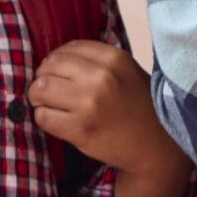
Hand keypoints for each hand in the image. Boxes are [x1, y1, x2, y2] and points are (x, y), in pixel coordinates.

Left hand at [26, 40, 185, 179]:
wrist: (157, 146)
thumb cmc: (138, 107)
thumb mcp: (124, 72)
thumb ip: (95, 61)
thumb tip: (52, 60)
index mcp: (113, 58)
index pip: (66, 49)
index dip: (55, 62)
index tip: (57, 74)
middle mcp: (101, 77)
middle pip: (49, 66)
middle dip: (42, 78)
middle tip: (48, 92)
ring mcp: (90, 103)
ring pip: (40, 89)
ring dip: (39, 98)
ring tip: (49, 105)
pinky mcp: (81, 129)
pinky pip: (43, 116)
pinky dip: (43, 118)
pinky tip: (57, 122)